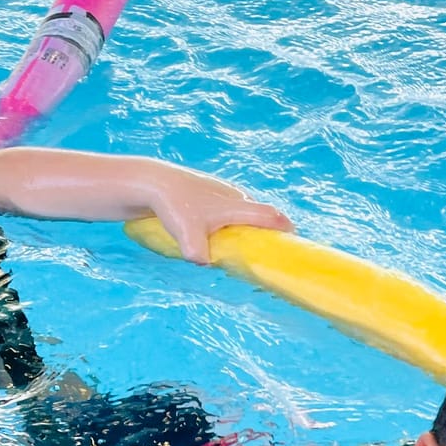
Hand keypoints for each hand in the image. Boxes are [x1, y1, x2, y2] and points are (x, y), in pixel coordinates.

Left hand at [150, 169, 294, 262]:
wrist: (152, 183)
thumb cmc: (173, 207)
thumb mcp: (186, 235)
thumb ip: (198, 252)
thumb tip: (205, 262)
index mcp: (236, 206)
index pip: (269, 216)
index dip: (284, 228)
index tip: (292, 240)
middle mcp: (233, 196)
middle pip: (258, 213)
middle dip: (264, 229)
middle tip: (263, 249)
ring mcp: (221, 192)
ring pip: (240, 210)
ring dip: (243, 225)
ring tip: (237, 243)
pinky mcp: (208, 192)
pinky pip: (225, 208)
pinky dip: (227, 220)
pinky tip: (213, 231)